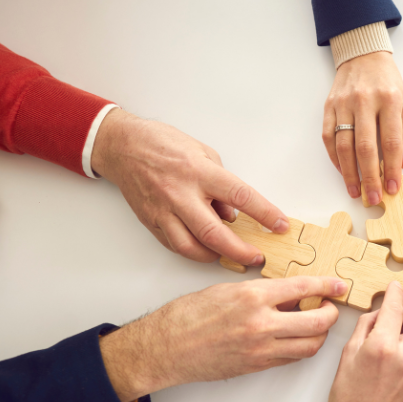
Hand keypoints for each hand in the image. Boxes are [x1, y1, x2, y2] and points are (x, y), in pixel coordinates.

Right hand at [91, 109, 289, 265]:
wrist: (122, 146)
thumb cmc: (163, 144)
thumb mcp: (204, 153)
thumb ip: (221, 183)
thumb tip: (233, 213)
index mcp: (199, 172)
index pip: (241, 197)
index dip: (265, 214)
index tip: (280, 225)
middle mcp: (181, 194)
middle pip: (216, 233)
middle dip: (241, 251)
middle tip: (257, 257)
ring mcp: (163, 210)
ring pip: (192, 247)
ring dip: (216, 257)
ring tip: (231, 256)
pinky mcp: (151, 221)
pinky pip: (175, 244)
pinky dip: (193, 251)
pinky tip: (205, 250)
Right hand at [97, 276, 346, 401]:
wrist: (166, 347)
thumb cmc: (189, 315)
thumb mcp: (228, 289)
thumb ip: (262, 291)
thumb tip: (291, 293)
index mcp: (253, 297)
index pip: (304, 287)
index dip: (327, 286)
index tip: (339, 285)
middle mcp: (261, 324)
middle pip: (317, 323)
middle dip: (331, 314)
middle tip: (331, 307)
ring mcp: (261, 349)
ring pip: (309, 346)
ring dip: (319, 335)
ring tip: (315, 324)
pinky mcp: (257, 366)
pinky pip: (291, 359)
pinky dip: (301, 348)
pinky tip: (297, 338)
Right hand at [321, 51, 402, 204]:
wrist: (362, 54)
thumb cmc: (387, 81)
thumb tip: (401, 165)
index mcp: (389, 100)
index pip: (392, 141)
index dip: (392, 168)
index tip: (392, 188)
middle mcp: (364, 101)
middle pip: (365, 147)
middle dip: (369, 177)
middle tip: (372, 198)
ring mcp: (343, 104)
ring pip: (344, 145)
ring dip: (349, 173)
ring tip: (355, 191)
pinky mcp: (328, 106)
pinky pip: (328, 137)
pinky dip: (335, 158)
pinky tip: (343, 171)